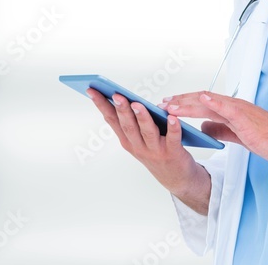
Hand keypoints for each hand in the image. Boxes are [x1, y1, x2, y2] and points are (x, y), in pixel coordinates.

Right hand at [85, 89, 211, 212]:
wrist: (176, 179)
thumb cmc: (157, 153)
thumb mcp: (138, 140)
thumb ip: (132, 122)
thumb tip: (126, 98)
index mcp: (127, 140)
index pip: (111, 119)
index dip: (101, 104)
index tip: (91, 90)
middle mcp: (138, 146)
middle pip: (128, 126)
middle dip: (121, 110)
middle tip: (116, 95)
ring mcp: (155, 151)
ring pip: (147, 132)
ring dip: (142, 117)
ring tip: (137, 104)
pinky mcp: (173, 153)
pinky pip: (172, 138)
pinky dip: (173, 128)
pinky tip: (172, 117)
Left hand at [162, 91, 267, 184]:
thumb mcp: (239, 135)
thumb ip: (221, 129)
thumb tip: (203, 128)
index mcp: (233, 110)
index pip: (203, 103)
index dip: (183, 103)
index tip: (167, 105)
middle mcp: (235, 106)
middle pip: (202, 100)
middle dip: (179, 101)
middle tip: (160, 104)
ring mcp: (242, 111)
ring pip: (210, 102)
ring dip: (188, 102)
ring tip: (170, 105)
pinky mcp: (248, 119)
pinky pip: (229, 108)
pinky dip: (214, 102)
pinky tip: (201, 100)